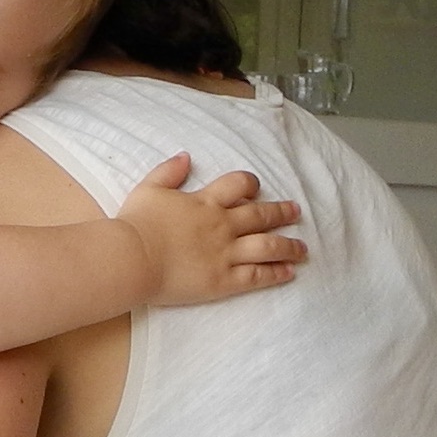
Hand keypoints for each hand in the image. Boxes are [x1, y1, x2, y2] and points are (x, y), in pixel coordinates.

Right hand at [115, 154, 304, 307]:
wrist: (133, 258)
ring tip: (303, 248)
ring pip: (267, 246)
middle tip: (296, 212)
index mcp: (205, 202)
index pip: (237, 185)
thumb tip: (185, 157)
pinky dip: (276, 273)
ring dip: (288, 245)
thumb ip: (168, 172)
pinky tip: (290, 272)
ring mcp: (226, 253)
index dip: (250, 184)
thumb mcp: (149, 189)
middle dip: (281, 213)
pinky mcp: (223, 279)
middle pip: (260, 215)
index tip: (257, 187)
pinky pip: (257, 275)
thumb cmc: (137, 224)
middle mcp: (222, 225)